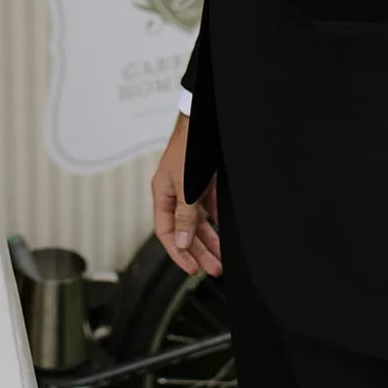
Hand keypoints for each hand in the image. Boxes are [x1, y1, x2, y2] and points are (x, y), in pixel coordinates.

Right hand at [152, 115, 221, 278]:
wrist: (204, 118)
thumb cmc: (189, 145)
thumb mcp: (186, 185)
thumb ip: (184, 215)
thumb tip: (182, 243)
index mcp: (163, 193)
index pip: (166, 231)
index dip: (178, 252)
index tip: (191, 268)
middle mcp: (175, 193)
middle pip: (184, 230)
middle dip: (198, 251)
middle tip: (213, 270)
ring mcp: (190, 188)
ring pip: (198, 222)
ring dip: (209, 241)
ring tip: (221, 259)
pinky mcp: (205, 182)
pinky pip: (210, 209)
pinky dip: (216, 222)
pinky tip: (225, 234)